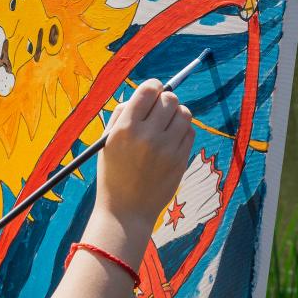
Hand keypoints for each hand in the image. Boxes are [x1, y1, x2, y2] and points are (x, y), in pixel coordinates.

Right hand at [94, 79, 193, 233]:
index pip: (148, 90)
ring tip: (166, 125)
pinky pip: (190, 132)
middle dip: (165, 101)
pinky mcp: (180, 160)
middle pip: (170, 99)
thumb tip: (146, 92)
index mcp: (126, 129)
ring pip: (184, 113)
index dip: (153, 86)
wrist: (126, 211)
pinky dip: (183, 131)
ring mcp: (167, 149)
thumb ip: (123, 114)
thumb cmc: (113, 172)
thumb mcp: (108, 141)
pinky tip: (171, 139)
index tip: (154, 90)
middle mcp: (147, 136)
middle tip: (159, 111)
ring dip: (177, 114)